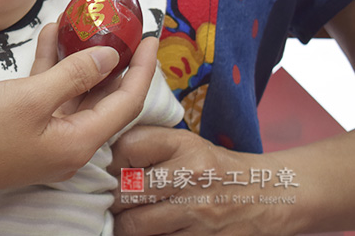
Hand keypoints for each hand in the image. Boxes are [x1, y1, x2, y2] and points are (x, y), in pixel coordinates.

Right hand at [0, 24, 154, 192]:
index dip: (142, 68)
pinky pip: (51, 95)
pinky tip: (51, 37)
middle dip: (115, 60)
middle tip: (122, 27)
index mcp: (80, 142)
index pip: (126, 102)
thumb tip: (110, 56)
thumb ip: (74, 75)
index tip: (150, 36)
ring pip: (77, 93)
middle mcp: (71, 143)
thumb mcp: (31, 98)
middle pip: (105, 98)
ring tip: (84, 22)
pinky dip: (53, 68)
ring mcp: (49, 137)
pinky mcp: (28, 130)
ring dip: (81, 58)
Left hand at [109, 126, 295, 234]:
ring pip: (134, 226)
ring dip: (123, 224)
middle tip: (109, 199)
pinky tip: (148, 230)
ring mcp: (198, 213)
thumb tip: (100, 157)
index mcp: (183, 144)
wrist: (270, 196)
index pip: (125, 148)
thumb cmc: (215, 168)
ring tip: (125, 218)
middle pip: (124, 191)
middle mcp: (191, 176)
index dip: (109, 162)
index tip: (107, 170)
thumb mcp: (186, 143)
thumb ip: (146, 145)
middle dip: (110, 199)